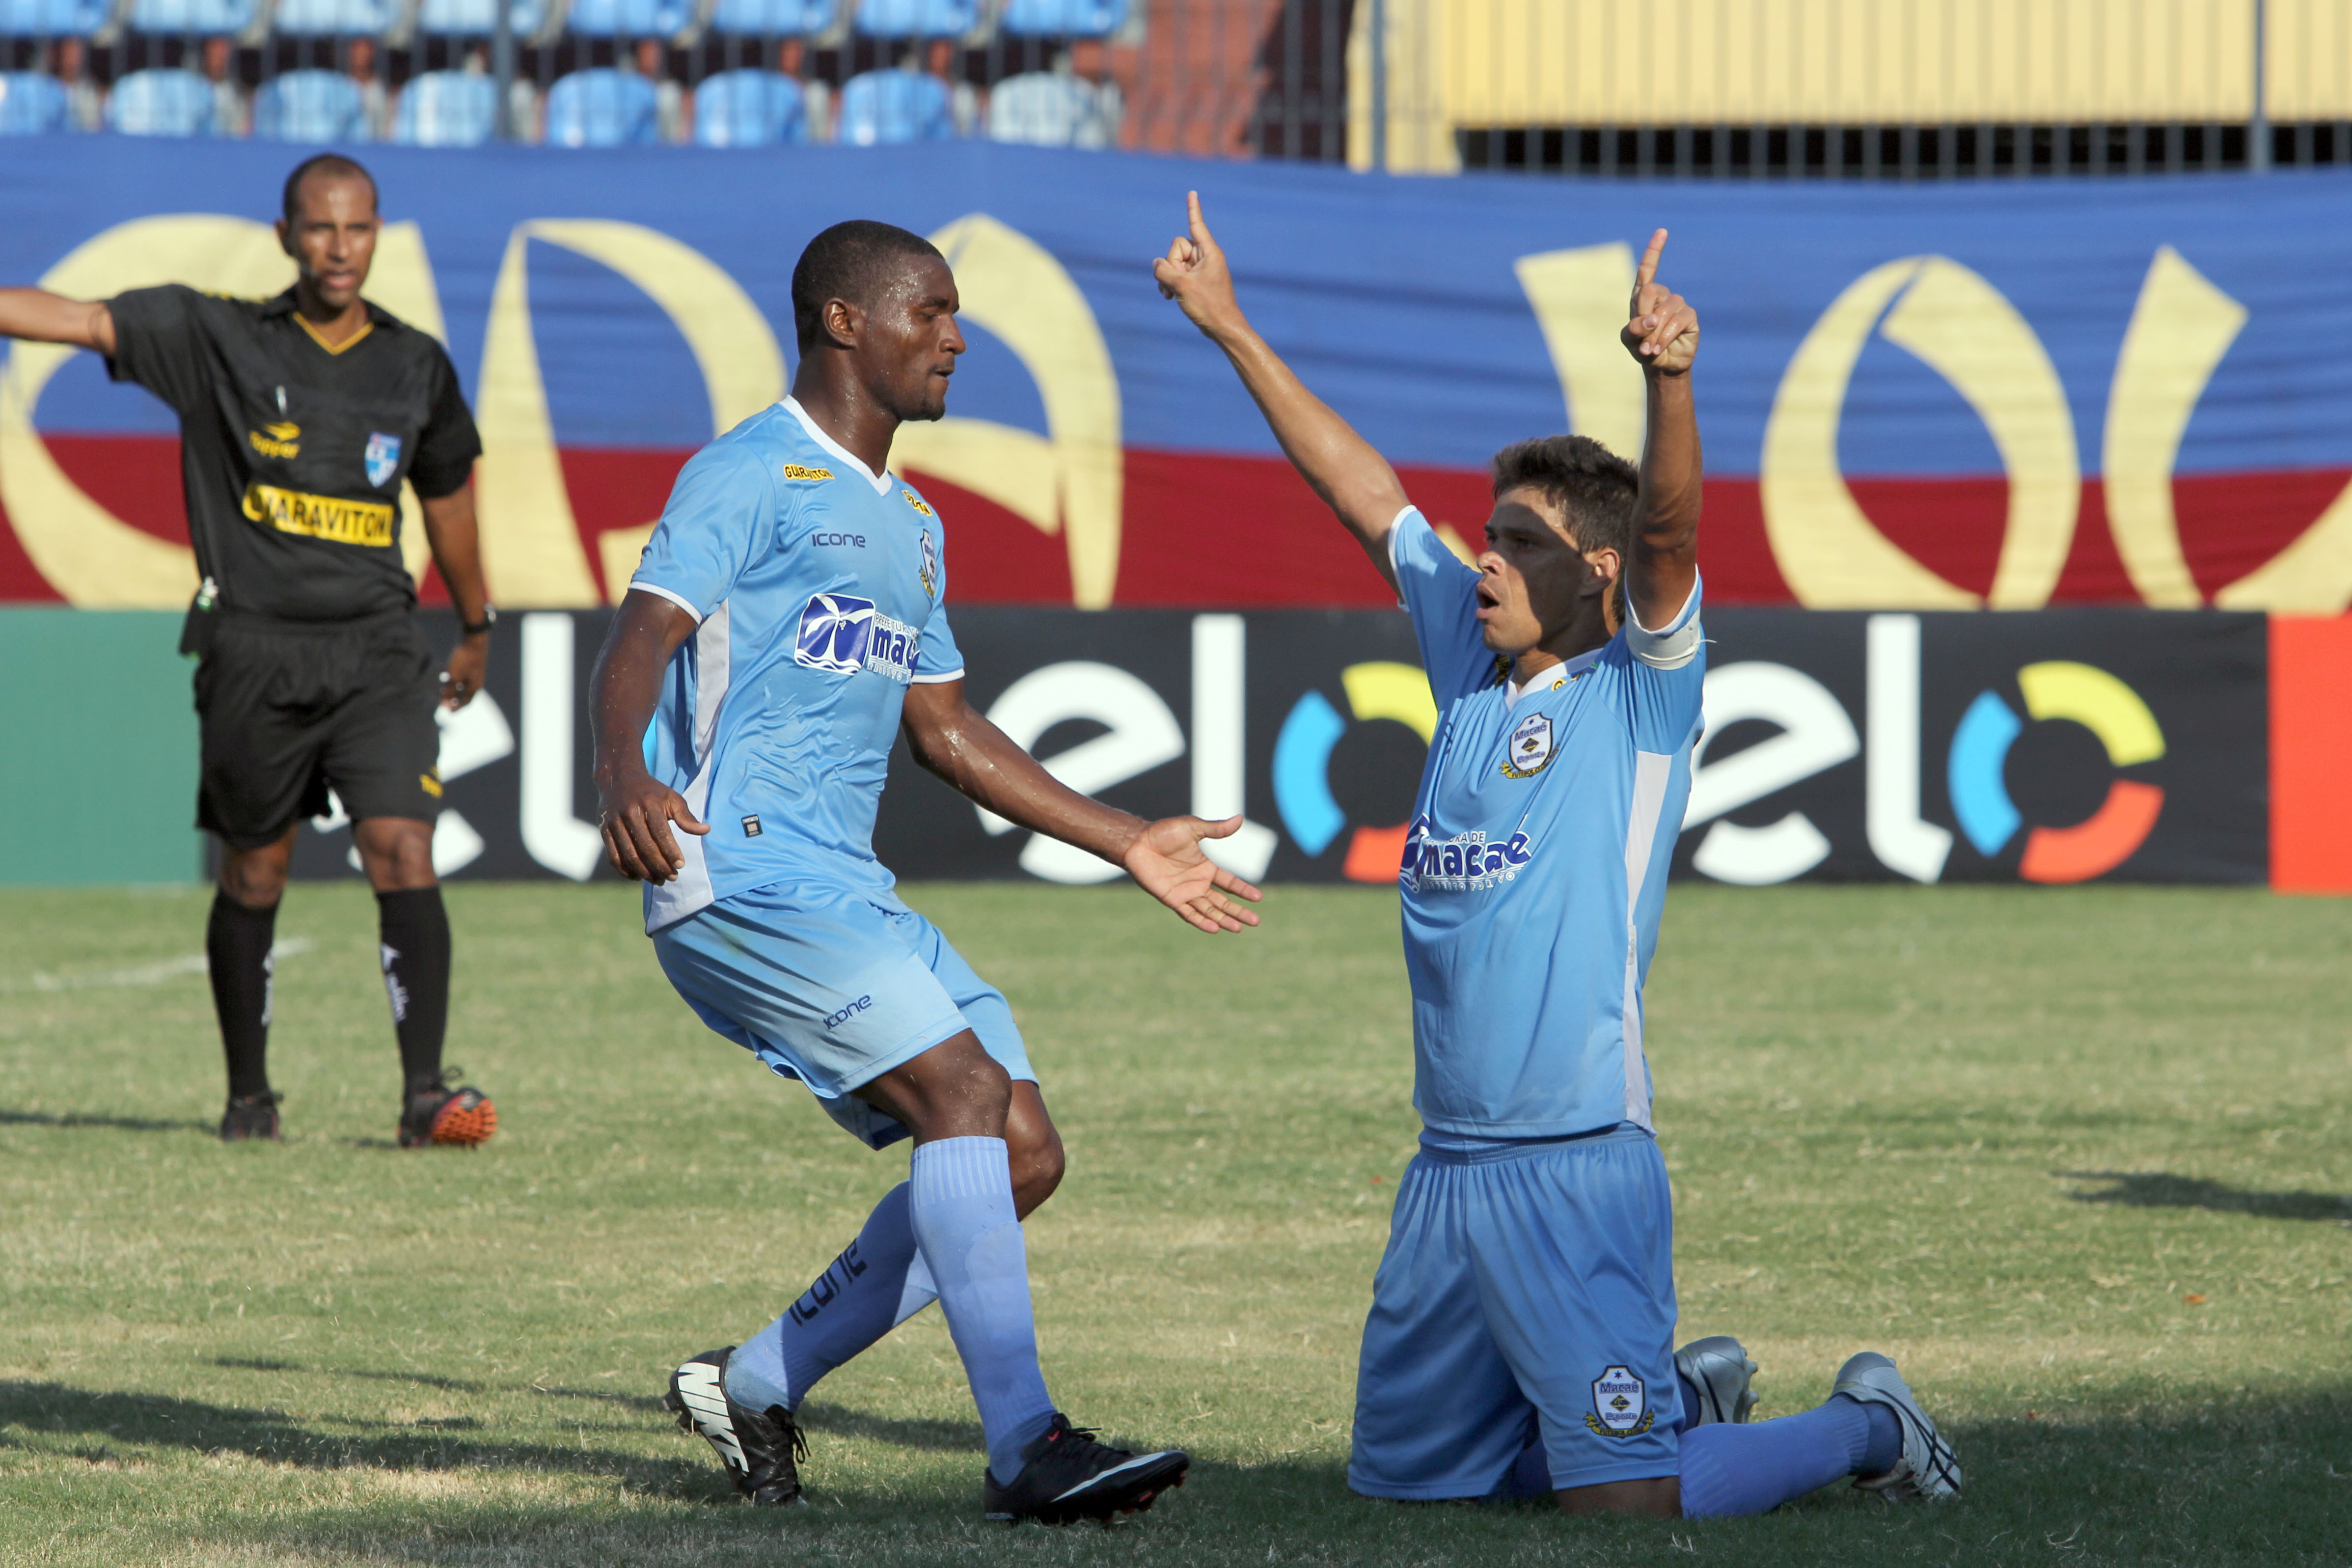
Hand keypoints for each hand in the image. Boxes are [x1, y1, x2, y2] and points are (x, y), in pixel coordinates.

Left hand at [440, 634, 486, 709]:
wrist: (473, 639)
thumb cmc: (465, 659)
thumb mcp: (454, 676)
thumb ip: (449, 691)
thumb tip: (444, 705)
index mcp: (475, 687)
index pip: (466, 703)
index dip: (456, 708)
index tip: (447, 712)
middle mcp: (476, 682)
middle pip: (464, 694)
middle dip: (453, 699)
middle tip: (442, 701)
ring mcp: (475, 673)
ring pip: (462, 685)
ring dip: (452, 689)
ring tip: (441, 689)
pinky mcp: (471, 665)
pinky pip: (462, 677)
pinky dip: (453, 679)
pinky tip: (445, 675)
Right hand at [596, 766, 708, 883]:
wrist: (619, 778)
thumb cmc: (652, 792)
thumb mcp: (671, 798)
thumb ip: (686, 816)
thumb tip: (706, 830)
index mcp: (649, 804)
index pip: (661, 833)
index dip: (671, 851)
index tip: (681, 865)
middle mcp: (630, 813)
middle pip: (645, 846)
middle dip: (660, 866)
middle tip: (672, 877)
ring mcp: (615, 822)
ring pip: (629, 854)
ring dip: (645, 872)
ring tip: (659, 880)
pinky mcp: (604, 830)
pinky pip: (613, 856)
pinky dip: (625, 870)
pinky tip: (638, 877)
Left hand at [1122, 814, 1263, 932]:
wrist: (1138, 842)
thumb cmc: (1163, 832)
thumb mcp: (1193, 828)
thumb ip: (1216, 829)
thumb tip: (1240, 819)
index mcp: (1205, 867)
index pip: (1229, 882)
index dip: (1243, 890)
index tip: (1258, 898)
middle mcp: (1197, 883)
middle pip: (1223, 901)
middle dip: (1239, 911)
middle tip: (1256, 921)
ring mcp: (1185, 892)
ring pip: (1209, 910)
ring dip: (1224, 919)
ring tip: (1239, 928)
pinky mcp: (1172, 899)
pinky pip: (1189, 913)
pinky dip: (1201, 921)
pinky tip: (1214, 928)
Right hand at [1153, 191, 1243, 338]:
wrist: (1222, 327)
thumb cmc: (1208, 306)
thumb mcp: (1181, 286)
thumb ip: (1164, 270)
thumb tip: (1156, 264)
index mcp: (1209, 252)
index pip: (1197, 225)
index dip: (1193, 209)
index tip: (1192, 192)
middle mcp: (1205, 257)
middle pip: (1177, 248)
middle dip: (1171, 264)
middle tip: (1177, 283)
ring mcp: (1200, 270)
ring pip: (1174, 262)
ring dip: (1168, 277)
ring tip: (1172, 294)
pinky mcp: (1195, 281)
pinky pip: (1177, 274)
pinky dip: (1171, 284)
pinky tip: (1170, 297)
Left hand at [1621, 228, 1698, 375]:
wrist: (1660, 367)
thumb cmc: (1642, 348)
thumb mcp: (1629, 340)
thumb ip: (1633, 328)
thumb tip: (1652, 320)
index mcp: (1643, 296)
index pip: (1648, 269)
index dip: (1654, 250)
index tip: (1662, 231)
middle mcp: (1662, 296)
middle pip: (1651, 291)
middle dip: (1643, 317)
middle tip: (1642, 339)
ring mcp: (1677, 305)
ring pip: (1664, 311)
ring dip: (1654, 334)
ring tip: (1650, 349)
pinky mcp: (1689, 317)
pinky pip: (1676, 321)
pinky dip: (1664, 337)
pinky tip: (1659, 348)